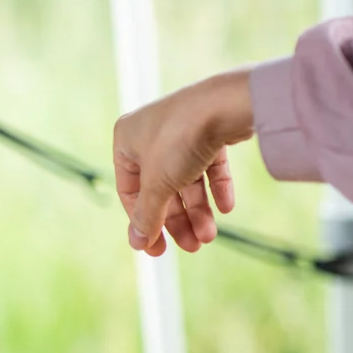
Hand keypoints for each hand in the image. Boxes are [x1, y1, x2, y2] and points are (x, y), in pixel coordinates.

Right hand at [113, 70, 255, 255]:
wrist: (226, 104)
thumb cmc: (181, 138)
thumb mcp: (158, 183)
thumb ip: (147, 214)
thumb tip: (137, 242)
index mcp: (126, 141)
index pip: (129, 190)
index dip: (143, 221)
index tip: (157, 249)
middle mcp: (150, 135)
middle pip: (161, 188)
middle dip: (176, 219)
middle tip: (192, 246)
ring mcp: (180, 133)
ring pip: (186, 180)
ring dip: (198, 211)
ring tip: (210, 235)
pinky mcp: (209, 132)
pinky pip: (208, 166)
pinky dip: (216, 188)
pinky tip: (226, 208)